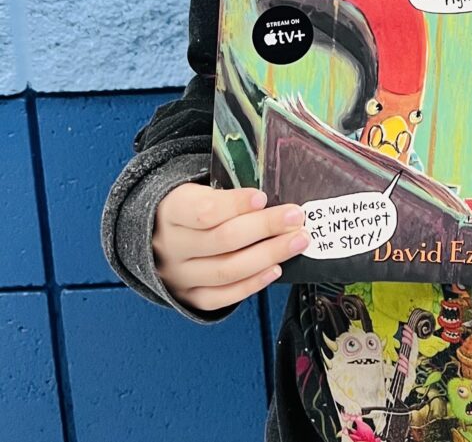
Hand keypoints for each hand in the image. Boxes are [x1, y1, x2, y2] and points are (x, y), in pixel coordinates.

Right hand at [153, 183, 309, 311]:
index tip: (263, 197)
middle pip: (223, 240)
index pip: (204, 211)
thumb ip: (228, 191)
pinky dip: (252, 284)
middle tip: (295, 217)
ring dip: (269, 255)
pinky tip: (275, 269)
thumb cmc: (189, 206)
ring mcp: (179, 276)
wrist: (158, 235)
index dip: (236, 205)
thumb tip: (271, 198)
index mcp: (171, 211)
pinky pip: (222, 297)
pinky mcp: (188, 296)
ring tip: (297, 241)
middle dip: (266, 227)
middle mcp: (172, 246)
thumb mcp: (198, 188)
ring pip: (227, 270)